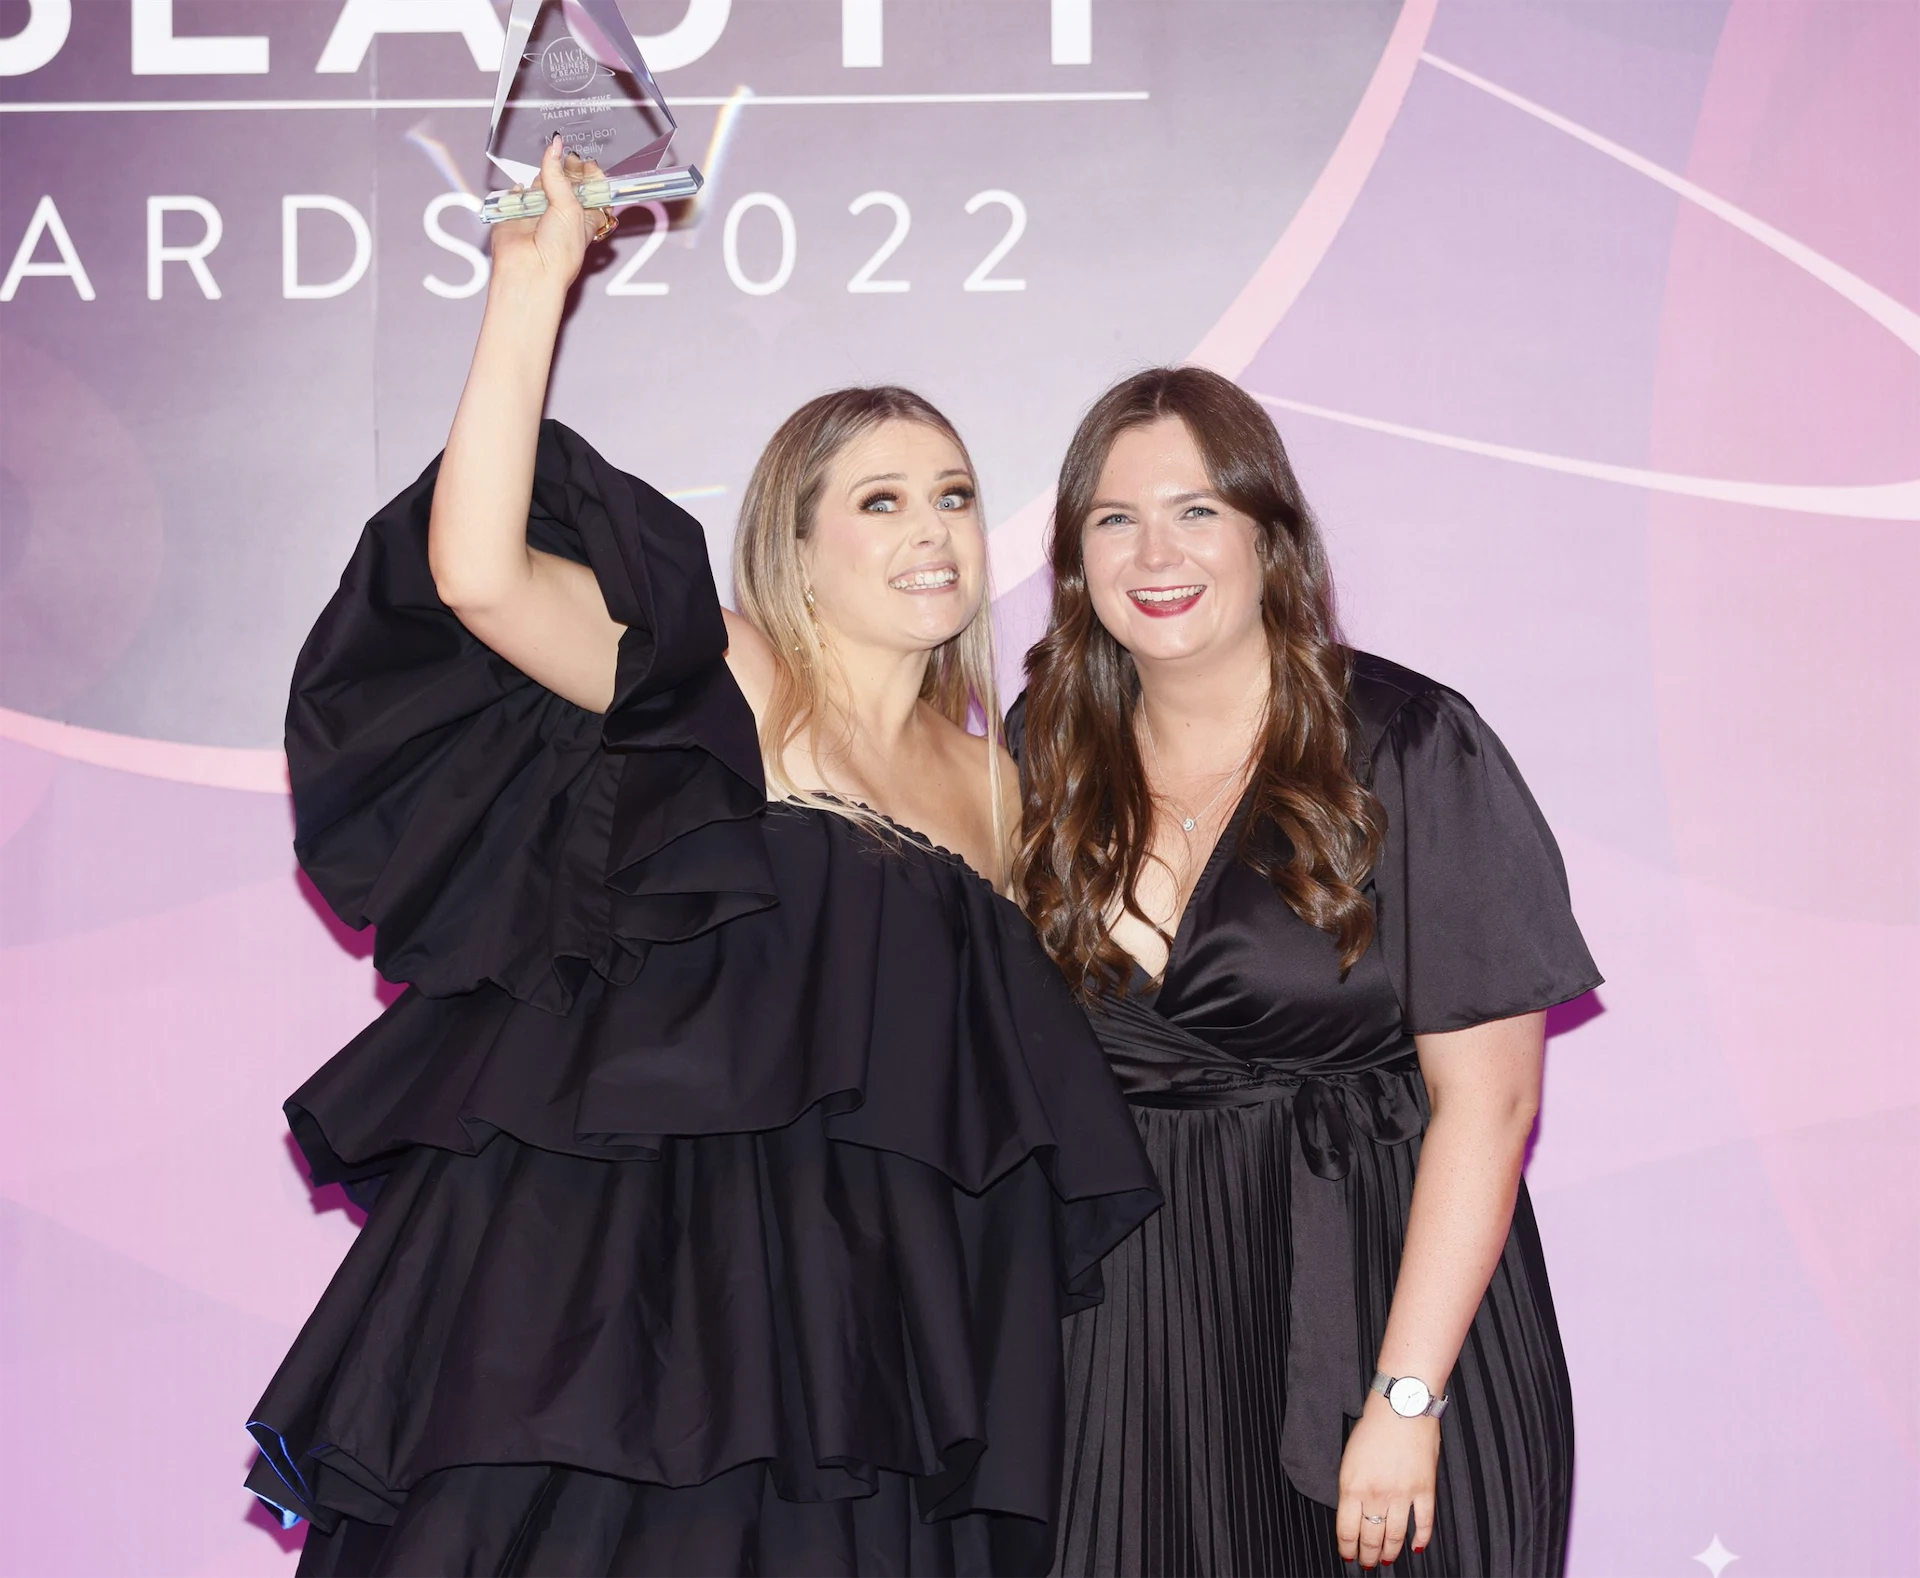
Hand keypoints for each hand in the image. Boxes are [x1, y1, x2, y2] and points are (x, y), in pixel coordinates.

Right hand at [488, 138, 612, 295]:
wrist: (530, 270)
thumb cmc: (559, 254)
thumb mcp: (569, 208)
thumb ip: (559, 175)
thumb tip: (555, 148)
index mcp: (585, 218)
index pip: (593, 191)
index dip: (591, 175)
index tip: (587, 161)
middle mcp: (563, 216)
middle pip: (567, 184)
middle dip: (568, 168)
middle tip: (568, 157)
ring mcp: (540, 214)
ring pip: (543, 184)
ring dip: (545, 174)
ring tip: (549, 164)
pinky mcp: (517, 213)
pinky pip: (518, 193)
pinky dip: (521, 188)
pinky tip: (526, 186)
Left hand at [1336, 1391, 1437, 1566]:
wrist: (1402, 1406)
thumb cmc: (1373, 1426)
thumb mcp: (1349, 1458)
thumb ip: (1351, 1487)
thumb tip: (1353, 1513)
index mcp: (1352, 1486)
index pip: (1347, 1530)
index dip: (1347, 1548)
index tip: (1348, 1556)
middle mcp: (1377, 1495)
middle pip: (1371, 1537)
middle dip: (1367, 1555)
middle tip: (1367, 1563)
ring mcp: (1403, 1495)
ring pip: (1395, 1536)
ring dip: (1390, 1553)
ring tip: (1387, 1560)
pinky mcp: (1425, 1490)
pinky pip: (1424, 1524)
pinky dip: (1420, 1539)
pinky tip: (1416, 1547)